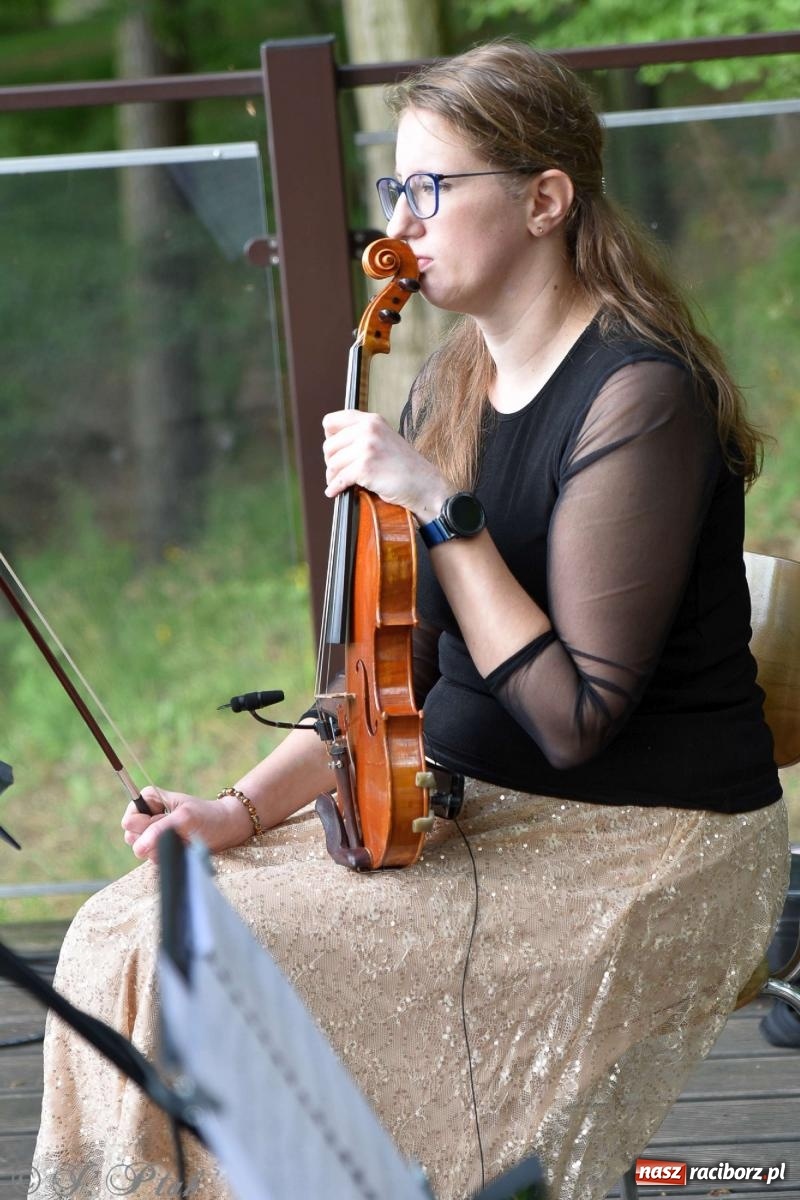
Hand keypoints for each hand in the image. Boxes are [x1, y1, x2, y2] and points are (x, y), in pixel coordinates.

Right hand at [121, 785, 253, 862]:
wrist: (226, 829)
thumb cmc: (207, 817)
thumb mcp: (184, 819)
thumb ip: (158, 830)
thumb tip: (137, 848)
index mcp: (149, 799)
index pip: (129, 818)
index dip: (143, 826)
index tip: (163, 823)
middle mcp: (148, 816)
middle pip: (131, 836)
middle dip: (152, 839)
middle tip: (175, 832)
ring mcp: (153, 833)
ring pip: (141, 850)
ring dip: (161, 849)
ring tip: (181, 839)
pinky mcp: (161, 848)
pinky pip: (153, 859)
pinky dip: (167, 856)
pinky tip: (181, 848)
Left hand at [322, 410, 450, 522]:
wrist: (425, 484)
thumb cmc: (404, 466)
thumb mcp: (384, 438)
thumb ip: (362, 435)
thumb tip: (331, 444)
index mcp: (371, 420)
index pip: (331, 421)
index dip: (330, 437)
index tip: (336, 450)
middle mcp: (368, 430)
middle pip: (328, 445)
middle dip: (331, 461)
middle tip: (338, 471)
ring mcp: (367, 448)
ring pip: (332, 464)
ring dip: (332, 477)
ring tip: (337, 482)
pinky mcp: (365, 467)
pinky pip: (339, 479)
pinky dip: (335, 488)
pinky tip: (335, 492)